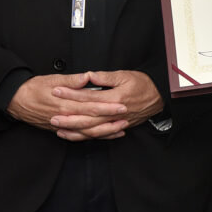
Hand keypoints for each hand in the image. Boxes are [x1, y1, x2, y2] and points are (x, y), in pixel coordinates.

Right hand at [7, 72, 127, 138]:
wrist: (16, 100)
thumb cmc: (34, 88)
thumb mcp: (52, 79)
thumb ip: (72, 80)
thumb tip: (86, 77)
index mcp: (65, 103)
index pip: (91, 106)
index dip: (107, 106)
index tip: (122, 104)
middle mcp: (64, 116)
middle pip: (92, 120)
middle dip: (110, 119)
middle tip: (126, 116)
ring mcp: (62, 125)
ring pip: (87, 132)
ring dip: (105, 131)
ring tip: (121, 128)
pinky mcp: (60, 129)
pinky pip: (79, 136)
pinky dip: (93, 136)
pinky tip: (106, 135)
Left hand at [48, 70, 162, 140]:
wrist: (160, 96)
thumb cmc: (144, 84)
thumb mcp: (125, 75)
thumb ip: (105, 77)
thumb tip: (88, 75)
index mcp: (115, 98)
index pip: (88, 97)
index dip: (71, 94)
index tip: (57, 90)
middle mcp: (114, 113)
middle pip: (87, 118)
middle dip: (68, 117)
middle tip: (51, 115)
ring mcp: (116, 122)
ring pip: (92, 130)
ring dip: (74, 130)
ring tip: (59, 128)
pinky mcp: (118, 126)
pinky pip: (100, 135)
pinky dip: (87, 136)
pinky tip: (76, 135)